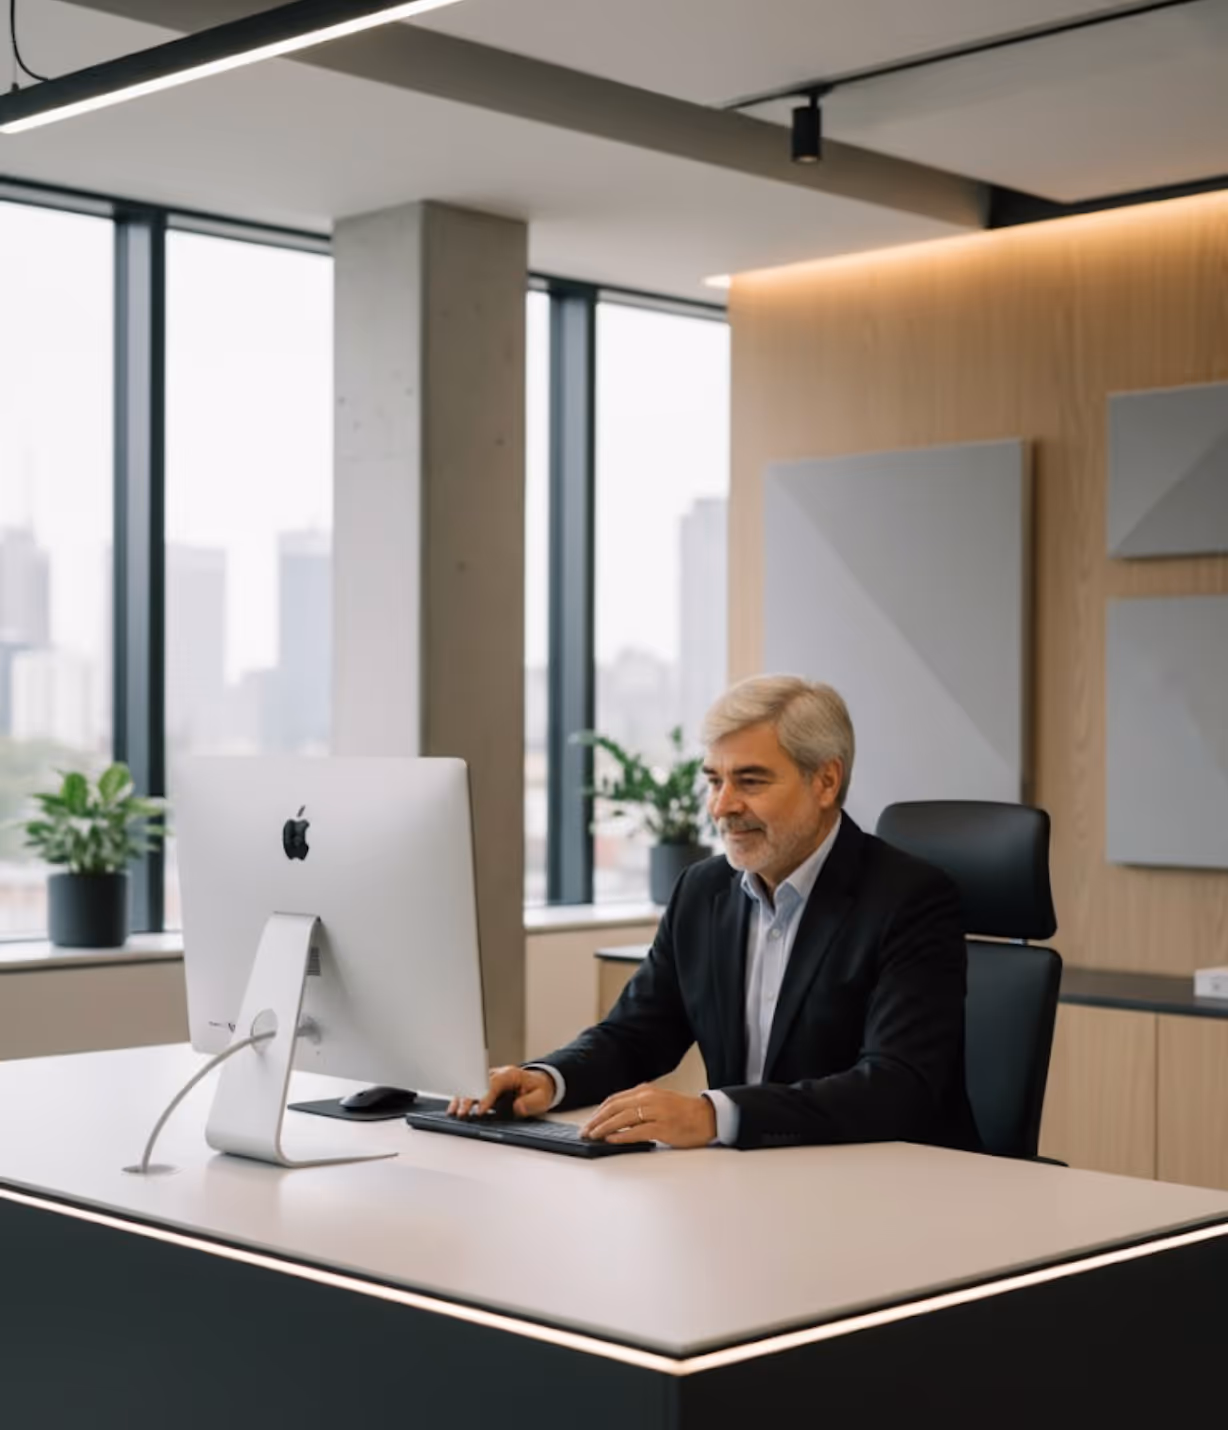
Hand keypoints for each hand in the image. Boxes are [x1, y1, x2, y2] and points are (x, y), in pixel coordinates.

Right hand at [447, 1066, 554, 1119]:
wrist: (539, 1084)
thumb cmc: (539, 1089)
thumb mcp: (541, 1097)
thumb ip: (530, 1103)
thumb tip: (517, 1107)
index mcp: (510, 1074)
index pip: (495, 1084)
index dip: (486, 1097)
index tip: (480, 1110)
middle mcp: (497, 1075)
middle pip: (478, 1084)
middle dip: (470, 1099)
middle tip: (463, 1113)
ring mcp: (489, 1079)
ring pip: (471, 1086)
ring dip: (462, 1099)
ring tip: (455, 1112)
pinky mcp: (484, 1086)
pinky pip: (470, 1091)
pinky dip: (462, 1099)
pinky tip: (454, 1108)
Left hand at [580, 1085, 716, 1148]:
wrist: (707, 1117)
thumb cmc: (683, 1112)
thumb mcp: (658, 1102)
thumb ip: (639, 1105)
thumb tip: (616, 1118)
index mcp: (646, 1091)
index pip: (615, 1099)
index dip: (599, 1111)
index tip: (589, 1121)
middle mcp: (649, 1099)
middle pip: (614, 1107)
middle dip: (596, 1120)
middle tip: (585, 1131)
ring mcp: (656, 1112)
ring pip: (622, 1118)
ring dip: (604, 1127)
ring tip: (593, 1136)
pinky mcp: (663, 1127)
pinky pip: (637, 1131)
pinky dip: (622, 1135)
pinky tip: (611, 1139)